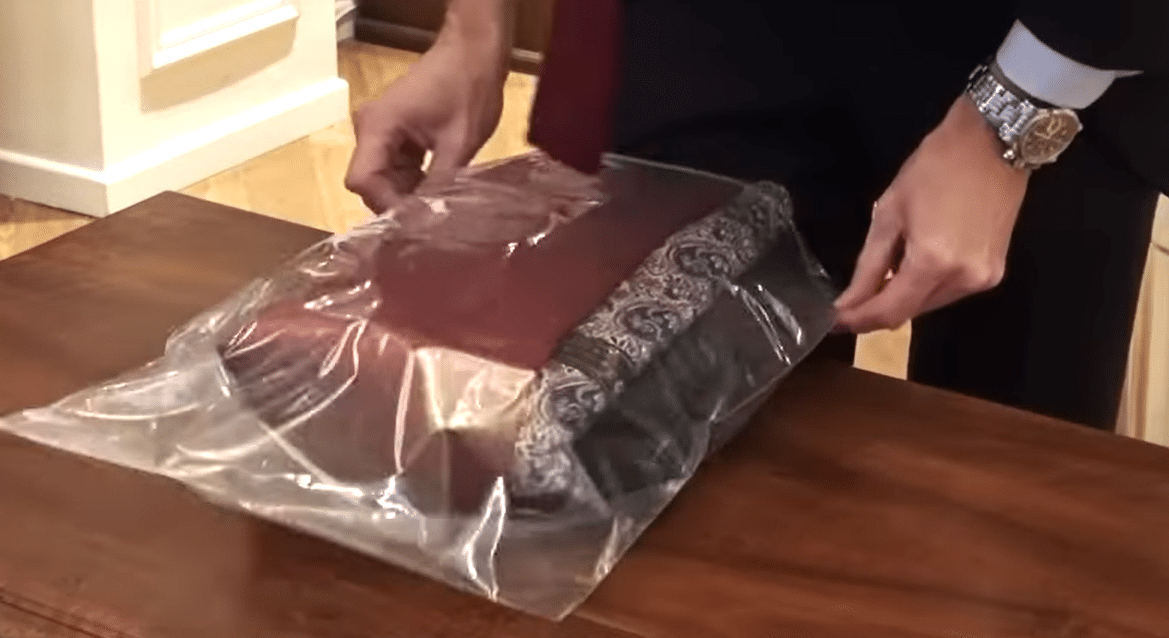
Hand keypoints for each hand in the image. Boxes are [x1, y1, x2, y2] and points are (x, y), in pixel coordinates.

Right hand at [345, 33, 506, 212]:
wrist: (474, 52)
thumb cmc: (468, 89)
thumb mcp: (459, 143)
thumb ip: (440, 183)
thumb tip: (432, 220)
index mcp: (378, 126)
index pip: (362, 180)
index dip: (386, 205)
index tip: (417, 221)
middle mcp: (370, 129)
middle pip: (371, 182)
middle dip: (398, 204)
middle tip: (430, 224)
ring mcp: (381, 131)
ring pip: (384, 178)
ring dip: (408, 195)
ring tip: (438, 212)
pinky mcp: (395, 133)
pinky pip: (396, 168)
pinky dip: (414, 182)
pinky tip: (438, 194)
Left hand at [833, 96, 1029, 332]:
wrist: (993, 142)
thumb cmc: (935, 169)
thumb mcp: (889, 213)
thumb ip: (868, 266)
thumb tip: (848, 303)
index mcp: (933, 263)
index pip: (889, 312)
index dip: (858, 321)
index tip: (833, 321)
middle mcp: (963, 280)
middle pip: (910, 313)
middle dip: (878, 309)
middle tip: (852, 299)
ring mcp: (983, 279)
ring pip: (930, 305)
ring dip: (903, 297)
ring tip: (884, 274)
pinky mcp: (995, 272)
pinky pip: (950, 292)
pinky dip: (927, 286)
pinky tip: (914, 265)